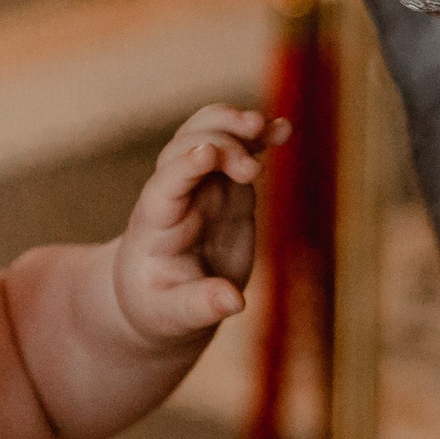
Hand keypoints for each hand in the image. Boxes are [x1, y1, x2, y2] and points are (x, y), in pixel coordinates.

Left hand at [113, 105, 288, 344]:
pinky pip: (239, 148)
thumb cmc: (159, 305)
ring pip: (208, 132)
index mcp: (156, 223)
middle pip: (187, 146)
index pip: (165, 184)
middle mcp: (176, 194)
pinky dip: (258, 135)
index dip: (185, 166)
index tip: (207, 153)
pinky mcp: (227, 187)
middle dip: (221, 145)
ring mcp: (202, 185)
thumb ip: (201, 306)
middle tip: (252, 171)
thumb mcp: (173, 315)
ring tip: (266, 127)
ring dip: (233, 123)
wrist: (160, 293)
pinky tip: (283, 129)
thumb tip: (235, 302)